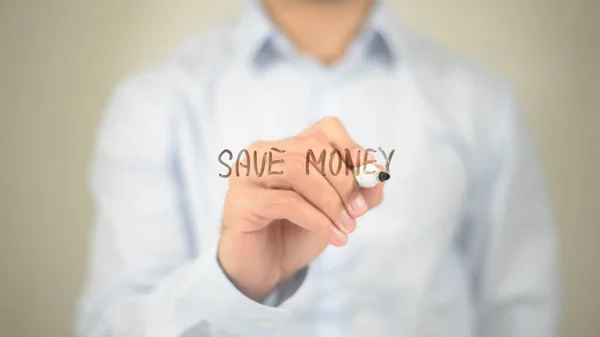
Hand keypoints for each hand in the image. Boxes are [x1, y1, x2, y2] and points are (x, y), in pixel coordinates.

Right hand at [218, 117, 384, 300]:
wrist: (266, 268)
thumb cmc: (297, 233)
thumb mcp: (336, 210)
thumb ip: (358, 193)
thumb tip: (379, 176)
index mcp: (287, 147)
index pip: (324, 129)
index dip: (351, 147)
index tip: (370, 173)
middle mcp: (263, 152)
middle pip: (311, 147)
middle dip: (342, 180)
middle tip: (358, 211)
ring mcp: (247, 173)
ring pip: (296, 170)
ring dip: (330, 200)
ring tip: (346, 226)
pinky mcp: (239, 200)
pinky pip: (286, 202)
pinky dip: (317, 219)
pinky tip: (333, 237)